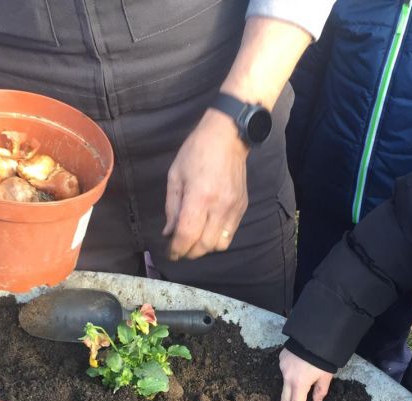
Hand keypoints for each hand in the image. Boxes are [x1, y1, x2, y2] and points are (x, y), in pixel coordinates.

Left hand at [163, 110, 249, 260]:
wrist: (227, 137)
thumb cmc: (196, 152)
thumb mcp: (175, 176)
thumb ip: (172, 208)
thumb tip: (169, 232)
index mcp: (199, 196)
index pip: (188, 234)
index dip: (177, 249)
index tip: (171, 253)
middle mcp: (219, 206)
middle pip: (204, 245)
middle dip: (189, 252)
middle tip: (180, 249)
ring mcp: (233, 208)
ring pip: (219, 244)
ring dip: (204, 248)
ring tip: (194, 240)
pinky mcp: (242, 207)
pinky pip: (230, 234)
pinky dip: (217, 239)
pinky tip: (207, 230)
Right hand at [278, 348, 332, 400]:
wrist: (314, 335)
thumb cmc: (323, 358)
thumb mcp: (326, 376)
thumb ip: (321, 390)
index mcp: (300, 384)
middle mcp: (288, 377)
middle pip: (285, 398)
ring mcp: (283, 367)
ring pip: (285, 380)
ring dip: (290, 385)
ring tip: (298, 383)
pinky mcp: (282, 358)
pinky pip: (285, 368)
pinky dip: (291, 370)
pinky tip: (297, 367)